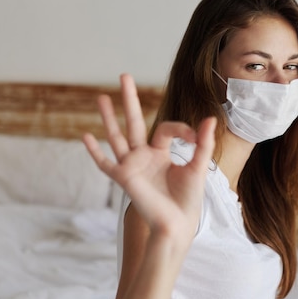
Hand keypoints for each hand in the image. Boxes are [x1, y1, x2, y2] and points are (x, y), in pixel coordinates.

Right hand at [83, 74, 215, 249]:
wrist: (178, 223)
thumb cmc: (188, 199)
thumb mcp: (199, 166)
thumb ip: (203, 143)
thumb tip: (211, 118)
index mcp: (161, 152)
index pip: (165, 129)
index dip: (182, 129)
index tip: (194, 136)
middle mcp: (144, 156)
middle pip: (134, 122)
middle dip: (129, 99)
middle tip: (124, 75)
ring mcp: (132, 165)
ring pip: (116, 136)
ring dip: (108, 117)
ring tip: (100, 96)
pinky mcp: (124, 178)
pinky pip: (105, 163)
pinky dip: (95, 152)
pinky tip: (85, 136)